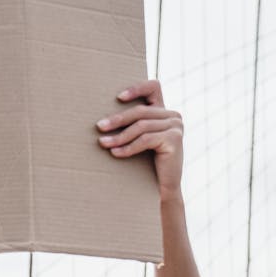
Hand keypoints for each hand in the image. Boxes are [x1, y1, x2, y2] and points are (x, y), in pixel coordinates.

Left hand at [96, 79, 183, 199]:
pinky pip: (145, 140)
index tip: (118, 97)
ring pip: (141, 127)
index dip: (136, 88)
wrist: (161, 189)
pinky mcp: (174, 139)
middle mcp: (173, 116)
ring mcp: (176, 127)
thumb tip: (102, 120)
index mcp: (165, 112)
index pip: (154, 87)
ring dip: (119, 136)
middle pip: (141, 111)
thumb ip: (132, 125)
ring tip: (103, 143)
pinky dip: (128, 147)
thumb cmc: (146, 166)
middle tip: (99, 127)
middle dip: (117, 120)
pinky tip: (115, 153)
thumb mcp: (139, 140)